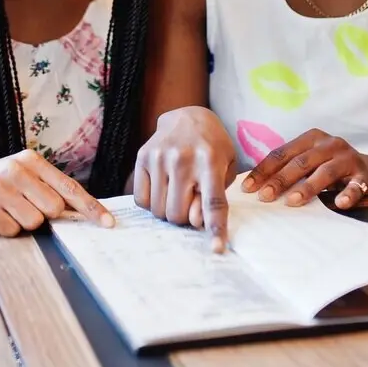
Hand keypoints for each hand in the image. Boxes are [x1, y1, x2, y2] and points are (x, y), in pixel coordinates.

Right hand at [0, 149, 113, 236]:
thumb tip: (83, 210)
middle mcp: (15, 169)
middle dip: (43, 215)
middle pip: (53, 208)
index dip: (90, 207)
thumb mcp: (22, 177)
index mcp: (30, 160)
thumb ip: (48, 188)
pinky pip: (11, 231)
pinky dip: (6, 229)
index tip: (108, 223)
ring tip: (6, 210)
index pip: (68, 187)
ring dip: (23, 223)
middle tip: (24, 207)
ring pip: (33, 221)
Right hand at [133, 106, 236, 251]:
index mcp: (210, 161)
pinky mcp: (142, 157)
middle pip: (178, 215)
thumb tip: (194, 221)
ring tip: (176, 193)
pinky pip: (141, 200)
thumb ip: (215, 196)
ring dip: (168, 211)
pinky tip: (161, 189)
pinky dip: (151, 203)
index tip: (216, 249)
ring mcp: (159, 157)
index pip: (214, 203)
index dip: (215, 228)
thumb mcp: (226, 167)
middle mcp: (183, 159)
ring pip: (158, 210)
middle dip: (184, 218)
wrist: (188, 117)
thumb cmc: (212, 147)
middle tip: (189, 203)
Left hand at [241, 129, 367, 208]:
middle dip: (280, 180)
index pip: (282, 153)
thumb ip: (289, 168)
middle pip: (300, 162)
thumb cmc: (330, 166)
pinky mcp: (365, 175)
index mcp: (311, 138)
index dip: (264, 170)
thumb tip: (256, 187)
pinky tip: (339, 203)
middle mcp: (329, 144)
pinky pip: (355, 186)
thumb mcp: (310, 160)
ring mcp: (348, 158)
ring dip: (307, 187)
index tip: (248, 188)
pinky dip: (348, 194)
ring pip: (325, 172)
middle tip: (265, 196)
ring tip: (292, 201)